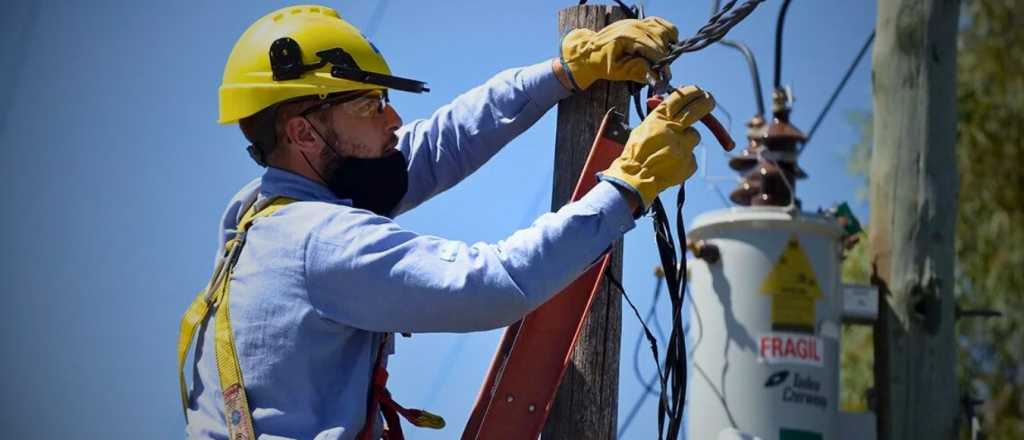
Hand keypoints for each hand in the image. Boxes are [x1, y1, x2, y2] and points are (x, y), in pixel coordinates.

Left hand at [560, 17, 677, 90]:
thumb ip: (636, 72)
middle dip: (665, 58)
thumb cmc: (601, 63)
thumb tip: (656, 76)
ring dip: (667, 46)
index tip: (666, 76)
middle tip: (664, 74)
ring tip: (661, 61)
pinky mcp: (639, 21)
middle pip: (660, 40)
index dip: (662, 63)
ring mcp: (637, 21)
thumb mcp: (617, 72)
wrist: (590, 51)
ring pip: (664, 30)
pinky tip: (665, 46)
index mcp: (626, 36)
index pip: (653, 48)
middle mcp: (633, 25)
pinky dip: (667, 33)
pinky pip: (660, 24)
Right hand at [599, 85, 714, 209]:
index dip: (691, 92)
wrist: (635, 180)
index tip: (699, 90)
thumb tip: (674, 108)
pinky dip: (684, 160)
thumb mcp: (642, 130)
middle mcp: (672, 130)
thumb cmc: (636, 154)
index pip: (679, 98)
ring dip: (686, 142)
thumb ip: (659, 118)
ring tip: (670, 152)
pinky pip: (691, 156)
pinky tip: (671, 165)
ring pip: (694, 136)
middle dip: (705, 103)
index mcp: (658, 120)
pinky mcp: (689, 163)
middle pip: (695, 110)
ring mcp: (682, 147)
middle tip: (710, 100)